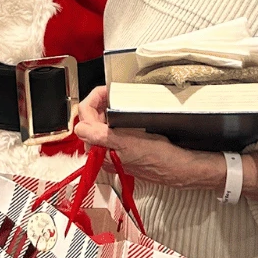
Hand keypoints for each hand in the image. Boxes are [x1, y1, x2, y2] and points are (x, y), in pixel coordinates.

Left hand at [76, 86, 223, 190]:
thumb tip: (79, 128)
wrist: (178, 168)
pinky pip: (110, 129)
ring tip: (117, 98)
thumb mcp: (129, 143)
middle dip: (98, 102)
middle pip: (89, 119)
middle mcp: (102, 152)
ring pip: (99, 123)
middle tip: (112, 91)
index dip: (93, 99)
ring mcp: (112, 150)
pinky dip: (114, 117)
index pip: (84, 118)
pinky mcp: (122, 149)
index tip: (106, 89)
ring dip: (105, 108)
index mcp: (100, 151)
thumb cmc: (158, 158)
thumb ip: (101, 137)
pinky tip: (124, 112)